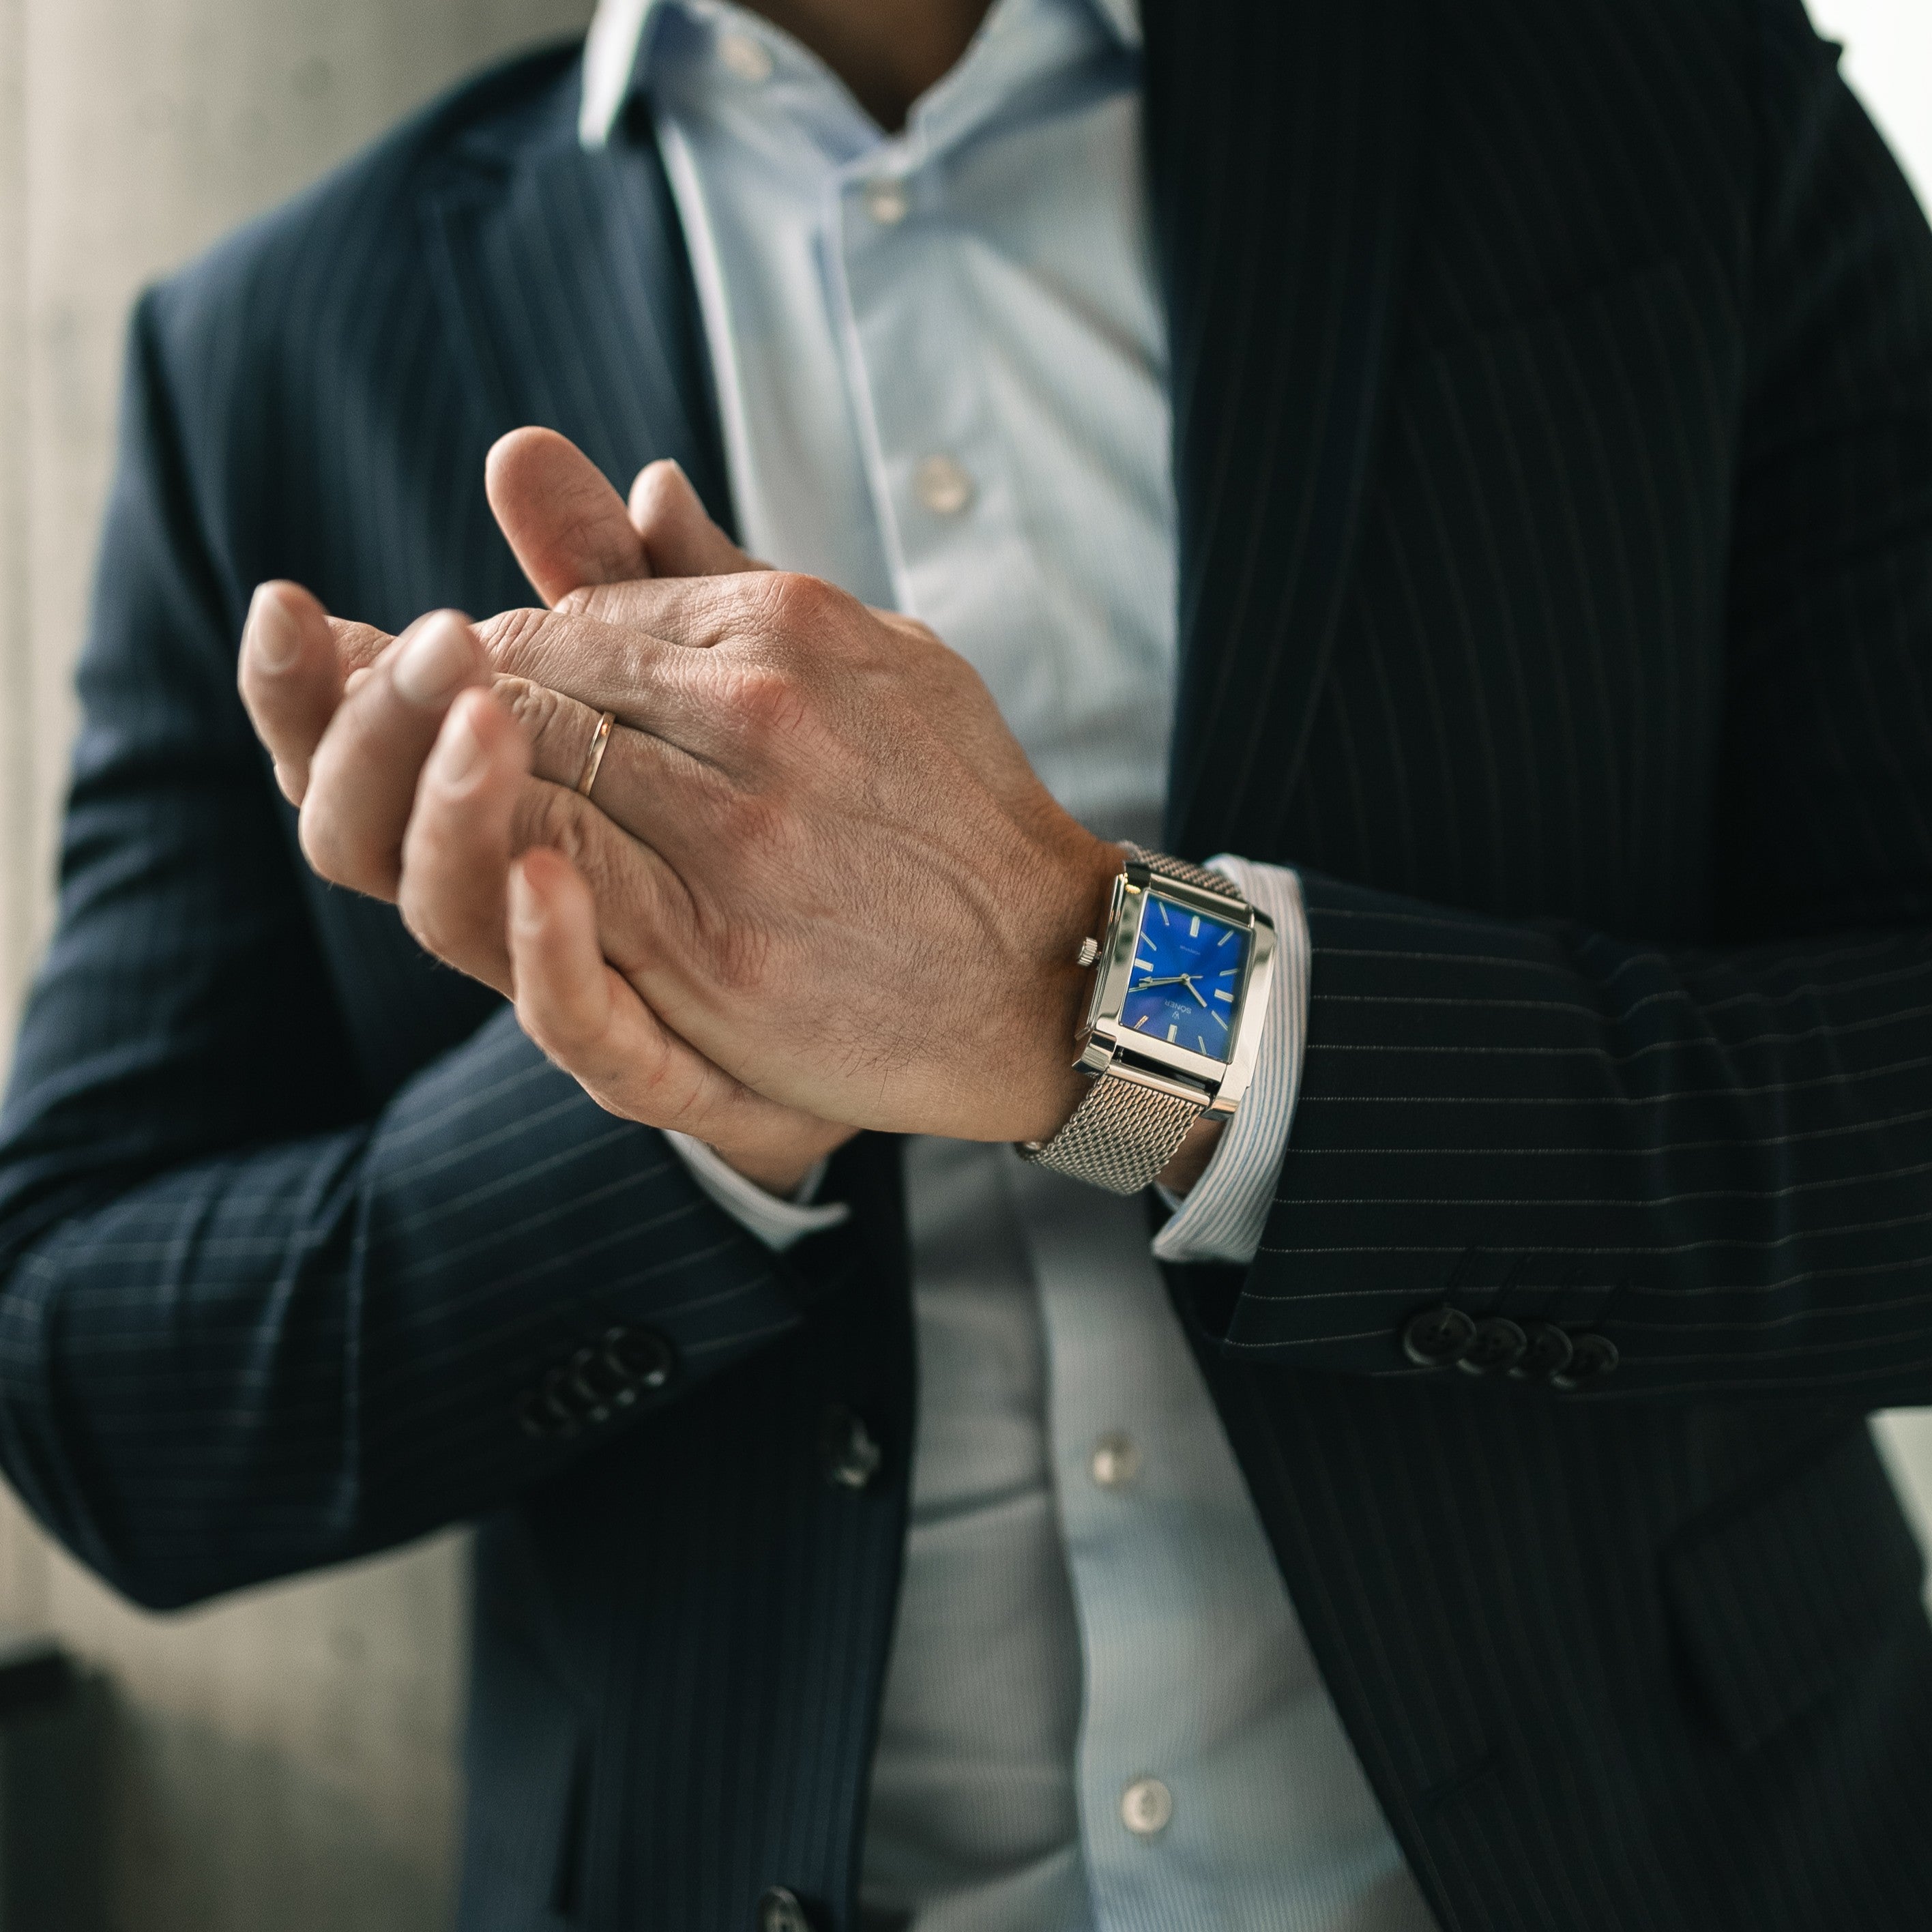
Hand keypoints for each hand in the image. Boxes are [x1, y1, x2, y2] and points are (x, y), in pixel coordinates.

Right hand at [239, 431, 852, 1194]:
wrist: (979, 989)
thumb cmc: (829, 838)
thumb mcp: (717, 694)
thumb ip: (615, 587)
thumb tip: (524, 449)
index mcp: (525, 808)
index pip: (364, 751)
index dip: (313, 688)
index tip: (297, 608)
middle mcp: (532, 898)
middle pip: (367, 834)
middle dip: (368, 735)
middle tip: (418, 641)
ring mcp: (594, 987)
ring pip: (452, 920)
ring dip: (448, 820)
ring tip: (476, 719)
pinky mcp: (670, 1062)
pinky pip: (580, 1027)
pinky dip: (546, 958)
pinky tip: (547, 879)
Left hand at [368, 566, 1120, 1143]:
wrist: (1047, 968)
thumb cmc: (954, 808)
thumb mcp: (870, 656)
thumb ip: (732, 576)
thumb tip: (633, 475)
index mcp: (788, 623)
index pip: (580, 611)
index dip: (507, 651)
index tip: (487, 689)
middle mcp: (757, 712)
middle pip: (536, 682)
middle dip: (464, 711)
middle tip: (440, 745)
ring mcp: (734, 831)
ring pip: (524, 771)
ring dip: (465, 785)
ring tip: (463, 810)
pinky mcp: (713, 948)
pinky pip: (553, 877)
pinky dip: (496, 860)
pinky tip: (495, 867)